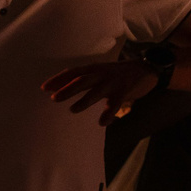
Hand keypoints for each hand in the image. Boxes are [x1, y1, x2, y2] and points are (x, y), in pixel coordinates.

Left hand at [42, 59, 158, 123]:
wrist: (147, 68)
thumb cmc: (116, 73)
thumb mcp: (98, 73)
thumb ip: (82, 80)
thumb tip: (58, 89)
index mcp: (93, 69)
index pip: (72, 72)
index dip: (58, 79)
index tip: (44, 88)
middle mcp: (101, 73)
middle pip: (81, 80)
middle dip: (67, 89)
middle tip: (54, 98)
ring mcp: (113, 81)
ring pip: (96, 91)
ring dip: (84, 100)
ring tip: (73, 109)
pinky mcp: (125, 90)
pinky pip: (115, 103)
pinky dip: (108, 113)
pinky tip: (102, 122)